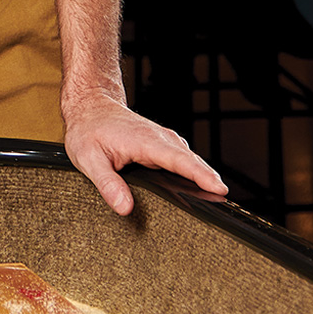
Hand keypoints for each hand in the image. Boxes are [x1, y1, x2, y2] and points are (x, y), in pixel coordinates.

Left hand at [62, 92, 226, 215]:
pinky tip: (198, 187)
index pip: (179, 160)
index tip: (219, 189)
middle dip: (210, 179)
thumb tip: (124, 207)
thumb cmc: (88, 130)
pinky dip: (194, 171)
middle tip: (224, 202)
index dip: (201, 175)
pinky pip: (183, 158)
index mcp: (145, 141)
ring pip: (189, 159)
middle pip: (192, 161)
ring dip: (204, 175)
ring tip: (217, 198)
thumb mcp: (89, 159)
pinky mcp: (162, 145)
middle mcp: (159, 139)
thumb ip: (108, 184)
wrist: (90, 106)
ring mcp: (162, 141)